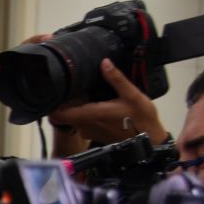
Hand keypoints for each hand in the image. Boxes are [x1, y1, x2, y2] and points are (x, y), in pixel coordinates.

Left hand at [48, 57, 167, 146]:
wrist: (150, 141)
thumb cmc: (141, 118)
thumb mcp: (132, 95)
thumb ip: (116, 79)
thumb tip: (104, 62)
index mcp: (90, 115)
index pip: (57, 115)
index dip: (53, 105)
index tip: (58, 91)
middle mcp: (84, 126)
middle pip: (64, 115)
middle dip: (67, 102)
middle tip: (75, 88)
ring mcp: (88, 132)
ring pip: (73, 119)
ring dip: (77, 108)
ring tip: (88, 94)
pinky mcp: (94, 136)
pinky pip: (82, 123)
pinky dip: (85, 115)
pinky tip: (97, 105)